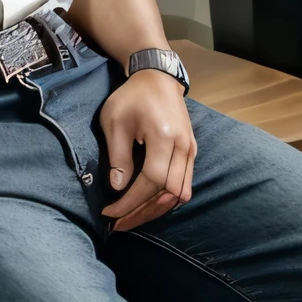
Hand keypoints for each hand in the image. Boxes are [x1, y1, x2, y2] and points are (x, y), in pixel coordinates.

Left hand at [99, 70, 196, 232]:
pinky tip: (148, 205)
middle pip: (168, 194)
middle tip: (118, 223)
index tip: (109, 212)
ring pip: (180, 195)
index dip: (130, 202)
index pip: (151, 182)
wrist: (157, 78)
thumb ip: (118, 156)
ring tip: (131, 218)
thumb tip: (118, 190)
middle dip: (142, 213)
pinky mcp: (192, 152)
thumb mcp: (115, 122)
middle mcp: (183, 148)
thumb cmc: (132, 97)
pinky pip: (184, 186)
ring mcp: (191, 151)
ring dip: (156, 210)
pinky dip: (166, 200)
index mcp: (164, 137)